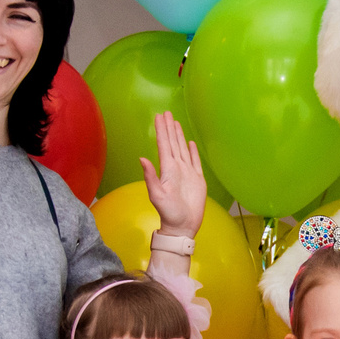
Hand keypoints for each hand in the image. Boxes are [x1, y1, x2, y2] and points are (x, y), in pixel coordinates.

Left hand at [142, 112, 207, 242]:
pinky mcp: (198, 180)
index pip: (164, 145)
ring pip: (182, 149)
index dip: (162, 130)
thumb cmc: (169, 213)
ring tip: (175, 122)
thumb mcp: (157, 195)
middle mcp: (177, 168)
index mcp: (167, 169)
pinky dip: (193, 151)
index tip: (159, 116)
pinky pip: (195, 161)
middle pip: (172, 143)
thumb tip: (142, 158)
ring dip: (179, 135)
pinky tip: (190, 143)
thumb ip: (150, 176)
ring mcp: (187, 173)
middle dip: (169, 128)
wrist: (182, 226)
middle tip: (166, 112)